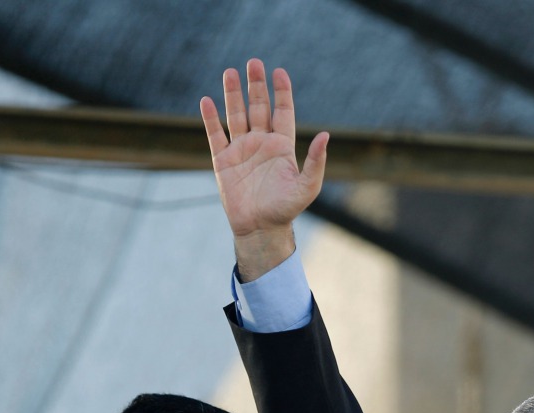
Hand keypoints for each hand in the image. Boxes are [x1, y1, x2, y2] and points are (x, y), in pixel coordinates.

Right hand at [200, 58, 328, 280]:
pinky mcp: (222, 160)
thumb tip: (326, 135)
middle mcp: (262, 143)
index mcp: (282, 146)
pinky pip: (215, 134)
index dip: (281, 92)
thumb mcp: (307, 186)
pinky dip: (210, 118)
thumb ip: (316, 161)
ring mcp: (241, 150)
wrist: (260, 228)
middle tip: (254, 62)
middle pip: (258, 107)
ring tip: (230, 71)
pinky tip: (207, 100)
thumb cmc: (286, 209)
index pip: (282, 112)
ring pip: (236, 115)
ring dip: (232, 94)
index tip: (279, 72)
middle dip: (256, 85)